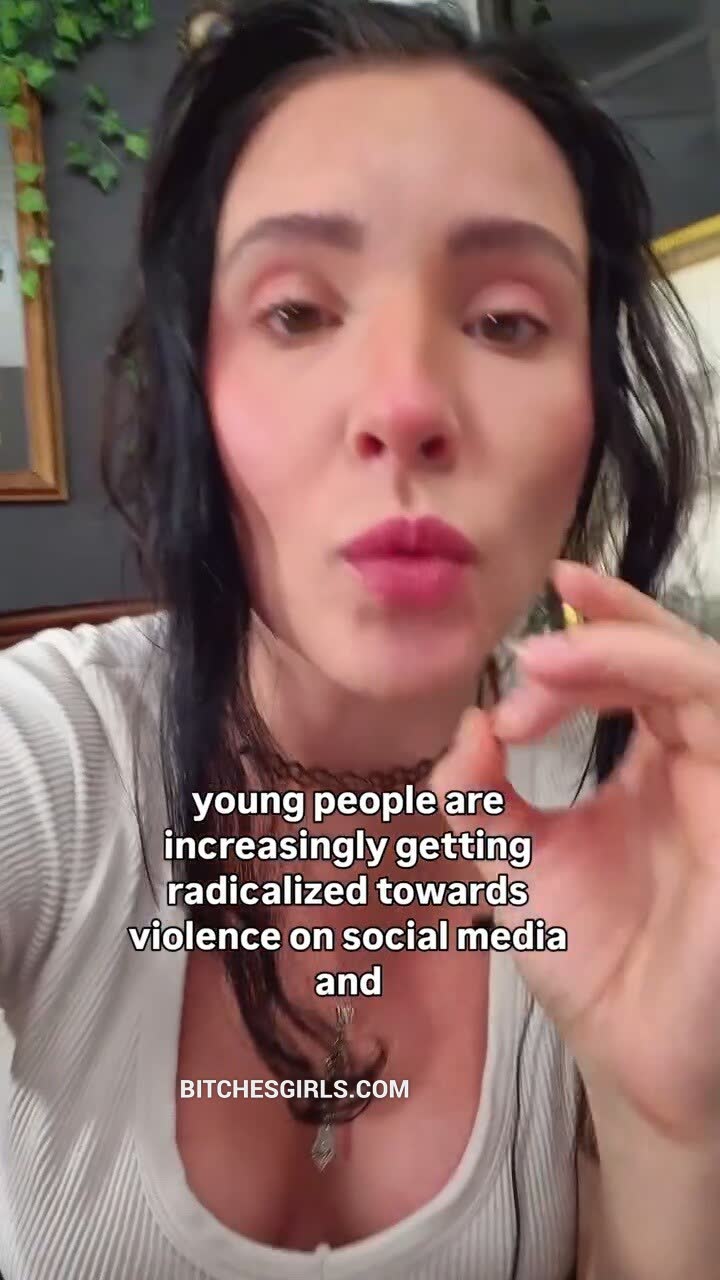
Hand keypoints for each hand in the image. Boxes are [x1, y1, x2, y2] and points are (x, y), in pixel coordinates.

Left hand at [431, 560, 719, 1145]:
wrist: (626, 1051)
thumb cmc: (589, 957)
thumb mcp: (511, 858)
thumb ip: (479, 792)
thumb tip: (464, 723)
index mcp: (654, 766)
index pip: (637, 670)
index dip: (590, 637)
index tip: (515, 648)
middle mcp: (699, 766)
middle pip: (674, 656)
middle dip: (600, 637)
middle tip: (528, 659)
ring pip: (709, 676)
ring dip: (628, 653)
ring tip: (546, 664)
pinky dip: (668, 686)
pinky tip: (599, 694)